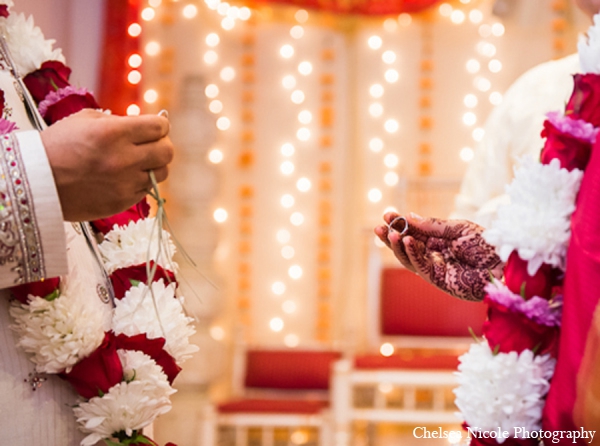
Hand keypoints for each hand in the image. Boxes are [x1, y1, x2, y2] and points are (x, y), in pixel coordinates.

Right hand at [40, 109, 173, 220]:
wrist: (36, 182)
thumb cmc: (59, 145)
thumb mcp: (86, 120)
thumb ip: (121, 122)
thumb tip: (148, 127)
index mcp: (114, 133)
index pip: (159, 127)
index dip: (160, 126)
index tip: (155, 128)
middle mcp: (124, 159)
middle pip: (167, 151)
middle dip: (162, 145)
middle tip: (151, 145)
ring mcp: (125, 183)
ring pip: (161, 173)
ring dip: (154, 166)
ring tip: (137, 163)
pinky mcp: (122, 202)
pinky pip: (146, 190)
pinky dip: (140, 183)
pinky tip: (123, 178)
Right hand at [374, 212, 503, 300]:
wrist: (506, 267)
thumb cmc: (488, 246)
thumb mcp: (459, 229)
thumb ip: (434, 226)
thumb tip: (409, 217)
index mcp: (439, 241)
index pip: (414, 232)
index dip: (400, 224)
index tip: (387, 214)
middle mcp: (434, 255)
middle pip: (406, 246)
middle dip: (391, 237)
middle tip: (378, 227)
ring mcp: (435, 268)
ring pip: (408, 258)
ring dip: (397, 246)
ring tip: (389, 233)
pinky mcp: (438, 280)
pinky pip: (420, 267)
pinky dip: (411, 254)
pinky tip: (406, 241)